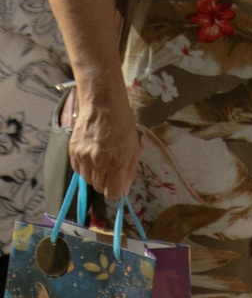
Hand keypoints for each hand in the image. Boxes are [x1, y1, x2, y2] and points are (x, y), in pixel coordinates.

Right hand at [68, 82, 139, 199]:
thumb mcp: (134, 149)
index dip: (116, 191)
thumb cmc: (123, 125)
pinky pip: (77, 170)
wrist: (102, 105)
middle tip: (112, 170)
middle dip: (106, 183)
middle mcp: (98, 162)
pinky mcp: (72, 151)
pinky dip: (85, 168)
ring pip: (87, 180)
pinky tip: (91, 156)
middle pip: (98, 188)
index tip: (118, 185)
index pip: (112, 193)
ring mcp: (83, 156)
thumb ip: (129, 172)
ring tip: (102, 160)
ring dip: (95, 175)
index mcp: (116, 162)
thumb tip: (123, 190)